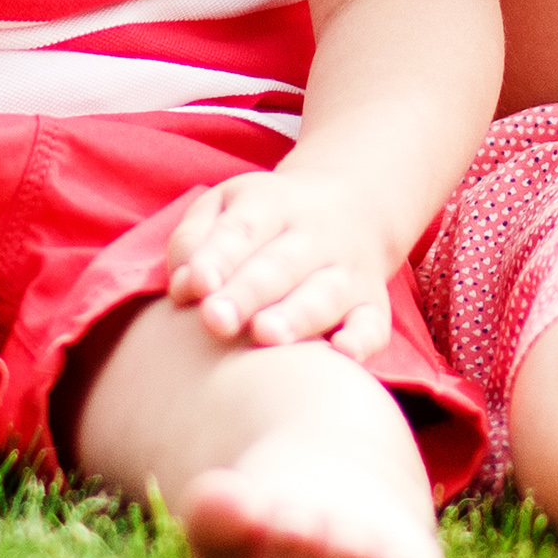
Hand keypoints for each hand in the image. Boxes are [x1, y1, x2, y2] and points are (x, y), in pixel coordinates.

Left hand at [165, 168, 398, 357]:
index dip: (219, 257)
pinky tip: (343, 354)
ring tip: (267, 335)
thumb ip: (195, 239)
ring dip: (297, 316)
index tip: (196, 284)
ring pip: (325, 295)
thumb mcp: (227, 204)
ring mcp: (348, 271)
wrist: (355, 204)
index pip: (243, 229)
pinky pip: (373, 326)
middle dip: (248, 293)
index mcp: (273, 204)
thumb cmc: (268, 218)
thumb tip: (184, 288)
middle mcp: (316, 235)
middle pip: (281, 265)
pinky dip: (362, 341)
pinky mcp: (373, 305)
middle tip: (216, 320)